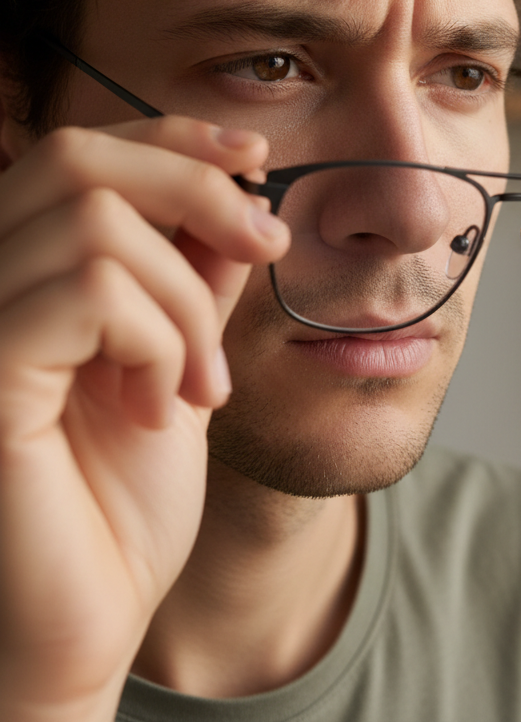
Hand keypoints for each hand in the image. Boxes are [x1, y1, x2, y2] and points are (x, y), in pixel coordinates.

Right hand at [0, 118, 289, 720]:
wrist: (90, 616)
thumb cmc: (123, 498)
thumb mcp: (177, 359)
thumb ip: (192, 276)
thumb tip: (238, 195)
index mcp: (20, 275)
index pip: (84, 154)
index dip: (172, 137)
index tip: (257, 157)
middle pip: (79, 161)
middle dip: (195, 190)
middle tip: (264, 249)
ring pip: (99, 227)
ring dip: (187, 303)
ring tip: (197, 386)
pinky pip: (92, 294)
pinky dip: (158, 340)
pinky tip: (160, 409)